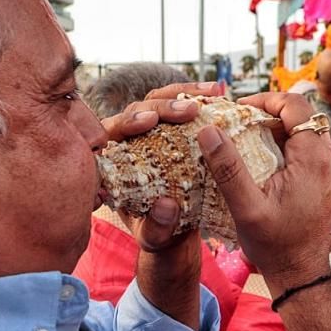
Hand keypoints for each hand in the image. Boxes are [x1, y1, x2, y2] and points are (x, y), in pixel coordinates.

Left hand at [100, 82, 219, 253]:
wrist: (176, 230)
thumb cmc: (158, 233)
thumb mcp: (155, 237)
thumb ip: (156, 226)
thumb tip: (167, 205)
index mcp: (111, 162)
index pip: (110, 131)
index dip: (127, 122)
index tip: (150, 122)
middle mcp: (127, 140)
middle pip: (137, 109)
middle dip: (163, 105)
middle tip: (189, 110)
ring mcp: (150, 131)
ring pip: (159, 100)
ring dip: (184, 93)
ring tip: (212, 93)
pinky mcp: (172, 127)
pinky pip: (182, 105)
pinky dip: (199, 97)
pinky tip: (220, 93)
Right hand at [197, 92, 330, 295]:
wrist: (300, 273)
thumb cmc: (275, 245)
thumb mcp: (246, 207)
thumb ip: (228, 168)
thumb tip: (209, 130)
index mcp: (312, 157)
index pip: (295, 104)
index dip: (265, 99)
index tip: (239, 111)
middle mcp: (326, 158)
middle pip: (300, 114)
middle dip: (268, 112)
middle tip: (239, 122)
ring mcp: (326, 169)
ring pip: (303, 129)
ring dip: (275, 128)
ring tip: (246, 139)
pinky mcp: (321, 179)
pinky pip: (304, 147)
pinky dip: (283, 143)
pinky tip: (260, 159)